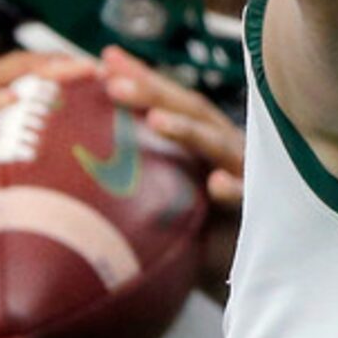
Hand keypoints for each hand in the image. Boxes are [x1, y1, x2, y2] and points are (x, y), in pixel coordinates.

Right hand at [0, 52, 97, 276]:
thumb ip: (25, 192)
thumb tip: (81, 209)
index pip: (23, 86)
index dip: (59, 77)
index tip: (101, 79)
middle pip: (11, 74)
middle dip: (53, 65)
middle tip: (93, 68)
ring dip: (29, 72)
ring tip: (64, 71)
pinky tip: (11, 100)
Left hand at [102, 45, 244, 304]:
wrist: (250, 276)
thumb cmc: (204, 235)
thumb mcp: (169, 201)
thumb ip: (138, 181)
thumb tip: (74, 168)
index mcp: (204, 142)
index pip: (171, 103)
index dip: (141, 79)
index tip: (103, 60)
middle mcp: (227, 150)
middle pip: (192, 113)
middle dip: (155, 94)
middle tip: (114, 84)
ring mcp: (248, 175)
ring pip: (218, 144)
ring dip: (188, 132)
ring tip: (157, 121)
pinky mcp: (263, 209)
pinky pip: (249, 197)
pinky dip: (234, 188)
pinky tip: (215, 184)